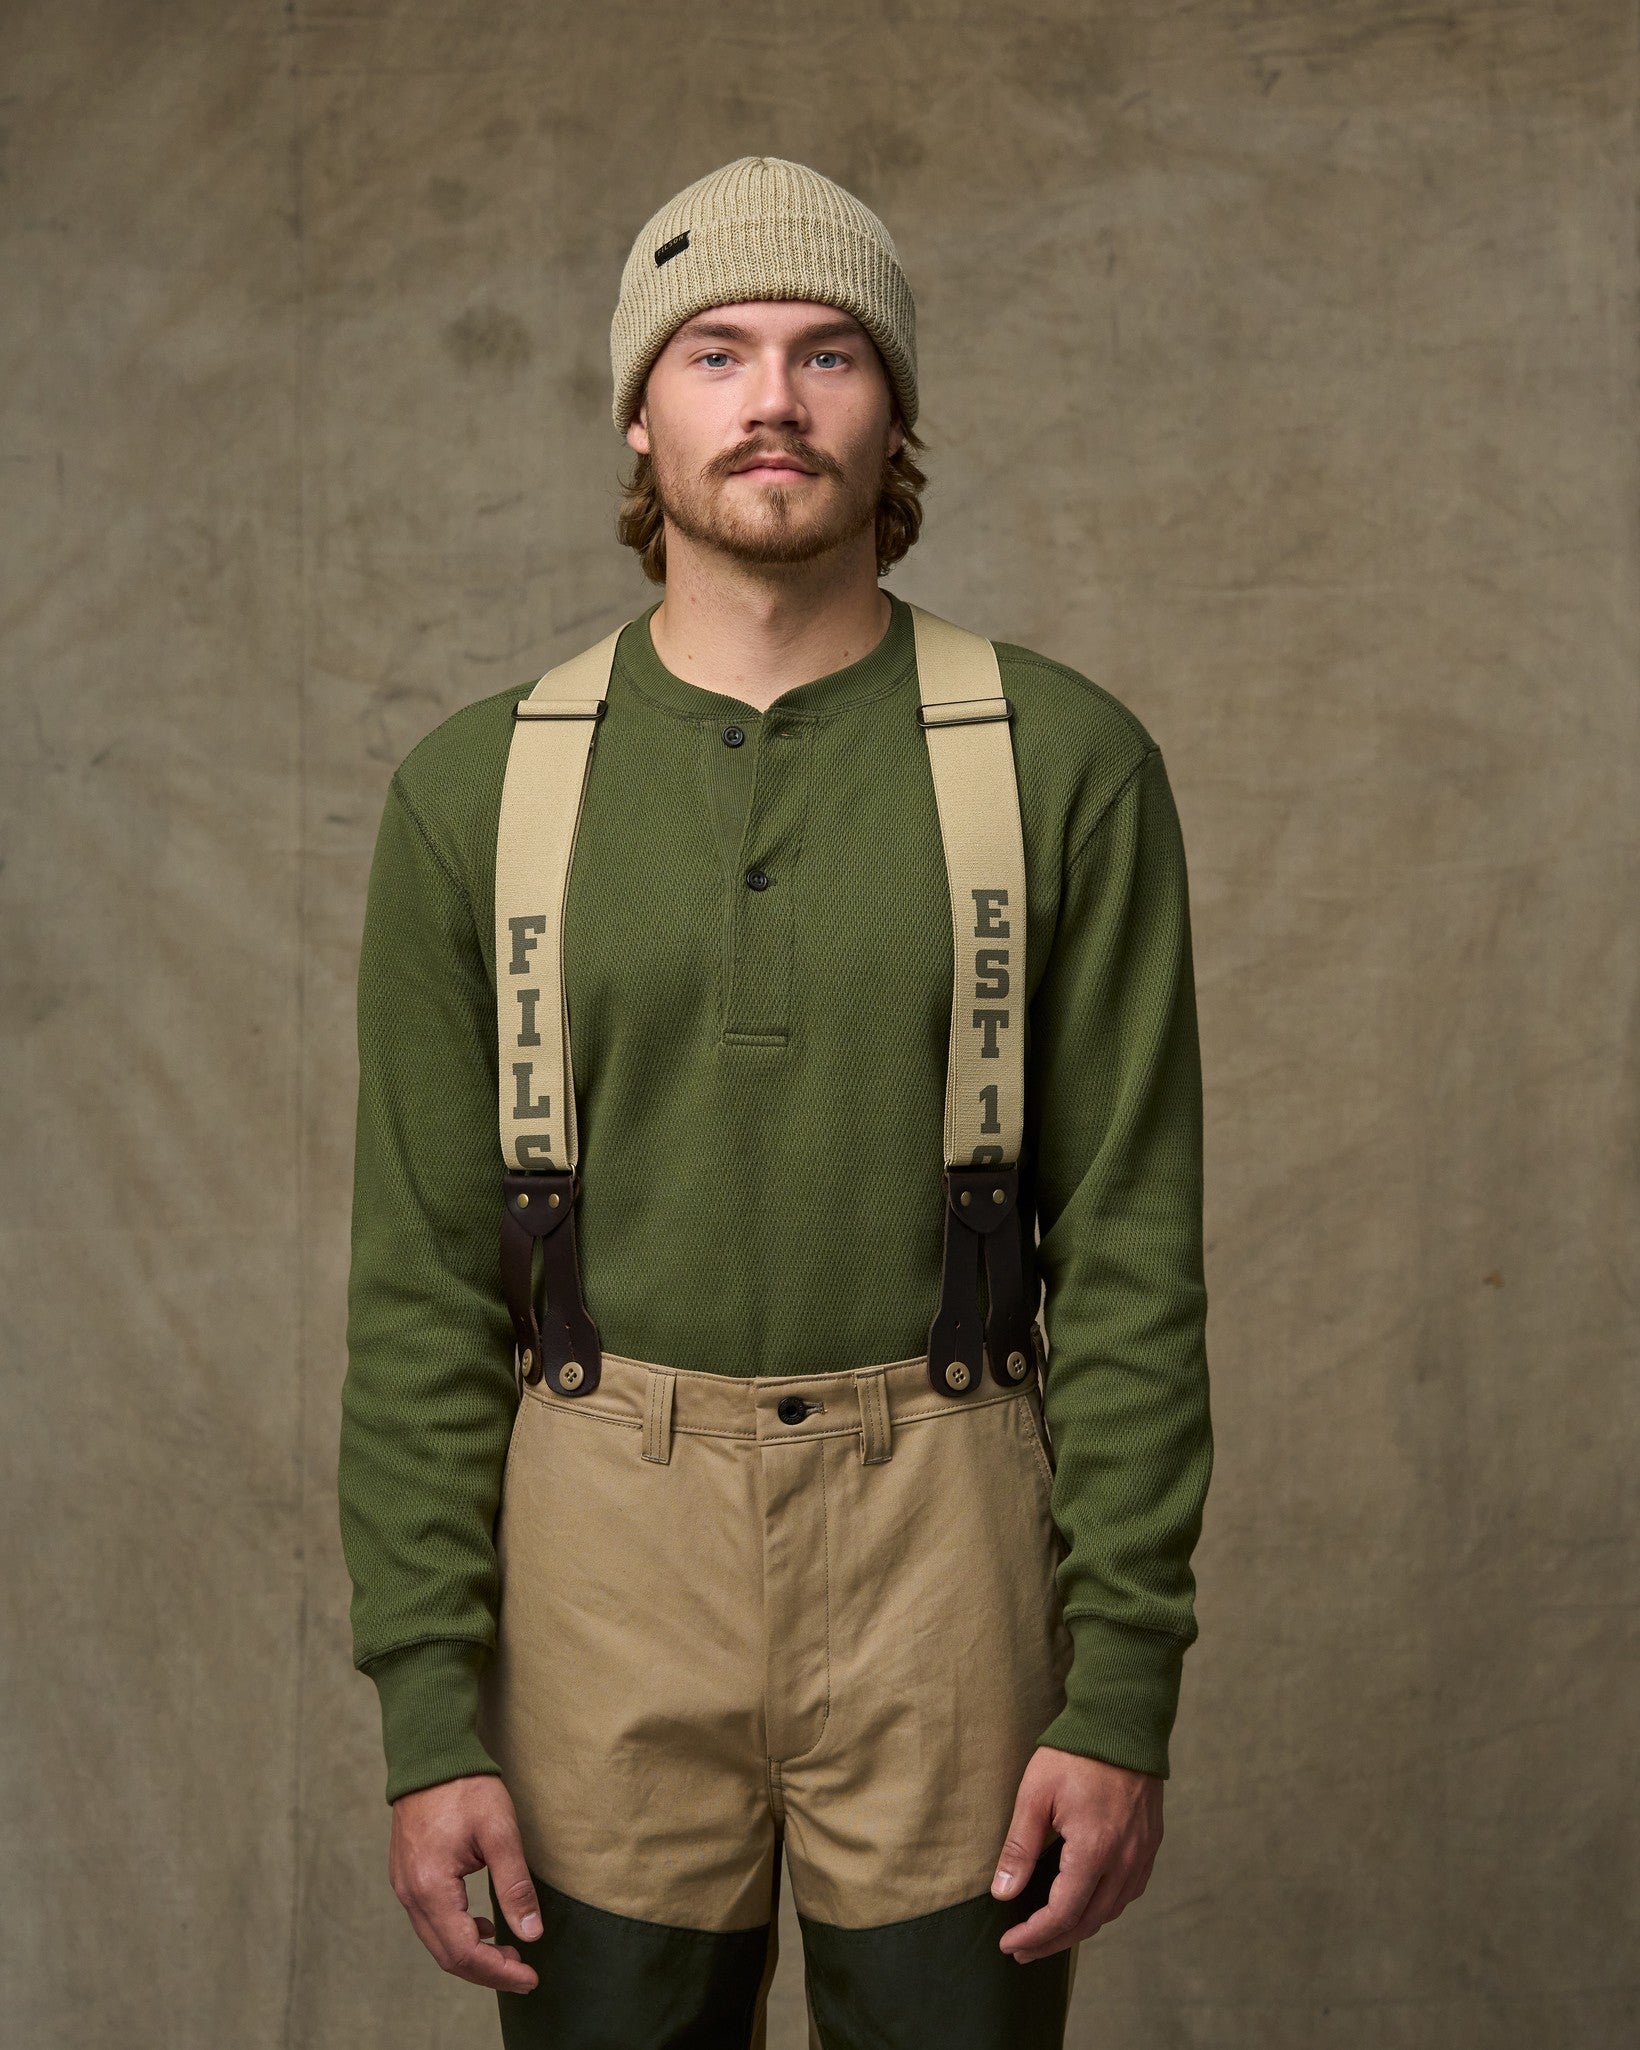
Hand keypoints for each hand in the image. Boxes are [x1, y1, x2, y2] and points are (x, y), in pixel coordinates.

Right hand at [388, 1773, 543, 1992]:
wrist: (430, 1755)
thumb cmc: (466, 1788)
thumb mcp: (500, 1833)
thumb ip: (514, 1886)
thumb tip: (531, 1934)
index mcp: (431, 1887)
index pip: (464, 1951)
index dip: (498, 1971)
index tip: (530, 1978)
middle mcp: (410, 1894)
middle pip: (447, 1956)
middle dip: (488, 1970)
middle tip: (525, 1973)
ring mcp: (404, 1887)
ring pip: (437, 1942)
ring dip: (473, 1954)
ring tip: (510, 1953)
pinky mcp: (407, 1877)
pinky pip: (431, 1922)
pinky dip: (458, 1934)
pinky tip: (484, 1925)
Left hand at [990, 1746, 1162, 1961]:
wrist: (1123, 1722)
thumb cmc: (1075, 1754)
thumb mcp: (1035, 1794)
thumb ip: (1020, 1847)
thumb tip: (1002, 1893)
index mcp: (1094, 1851)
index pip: (1063, 1914)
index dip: (1035, 1934)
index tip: (1008, 1943)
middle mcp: (1124, 1861)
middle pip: (1088, 1922)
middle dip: (1052, 1940)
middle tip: (1022, 1949)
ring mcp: (1141, 1855)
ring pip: (1110, 1911)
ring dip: (1077, 1928)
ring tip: (1047, 1933)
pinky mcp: (1149, 1845)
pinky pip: (1127, 1892)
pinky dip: (1102, 1907)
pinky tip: (1083, 1904)